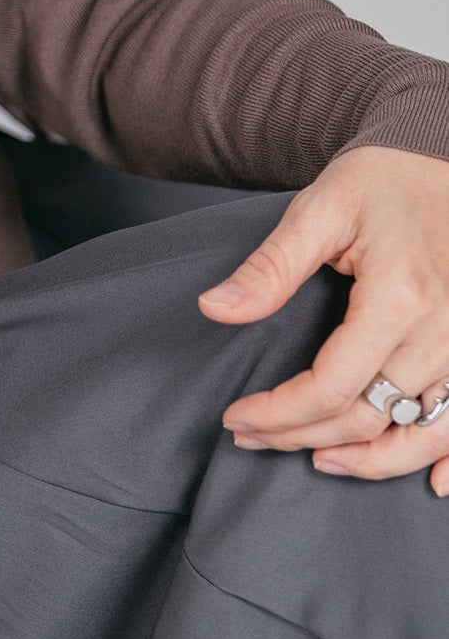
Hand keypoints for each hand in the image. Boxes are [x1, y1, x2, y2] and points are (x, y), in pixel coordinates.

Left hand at [199, 145, 448, 489]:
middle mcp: (444, 331)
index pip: (330, 387)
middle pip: (370, 417)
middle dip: (303, 436)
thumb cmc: (379, 179)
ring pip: (423, 433)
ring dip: (371, 459)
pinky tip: (432, 484)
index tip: (237, 417)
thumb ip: (269, 268)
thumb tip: (214, 309)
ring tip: (317, 458)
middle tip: (253, 436)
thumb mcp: (317, 210)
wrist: (439, 154)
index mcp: (399, 298)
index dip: (279, 413)